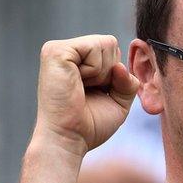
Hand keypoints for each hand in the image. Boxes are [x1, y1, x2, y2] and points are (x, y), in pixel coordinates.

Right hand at [35, 35, 138, 156]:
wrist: (70, 139)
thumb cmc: (90, 125)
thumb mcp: (118, 101)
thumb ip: (127, 81)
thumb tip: (120, 66)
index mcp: (78, 61)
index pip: (112, 50)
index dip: (115, 75)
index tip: (96, 94)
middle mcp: (67, 52)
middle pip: (110, 43)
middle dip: (110, 72)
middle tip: (88, 92)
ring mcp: (58, 49)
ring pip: (105, 43)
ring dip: (102, 73)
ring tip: (82, 89)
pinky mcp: (55, 52)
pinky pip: (94, 47)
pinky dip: (95, 70)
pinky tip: (77, 84)